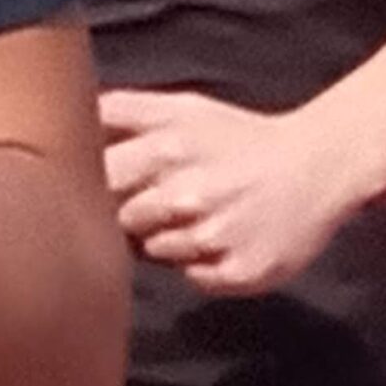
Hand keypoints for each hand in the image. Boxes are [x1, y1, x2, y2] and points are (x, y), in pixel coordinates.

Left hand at [99, 87, 358, 295]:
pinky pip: (195, 278)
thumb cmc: (236, 136)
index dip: (99, 182)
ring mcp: (217, 237)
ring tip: (195, 217)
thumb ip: (121, 110)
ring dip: (164, 239)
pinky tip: (219, 240)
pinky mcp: (244, 272)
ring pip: (155, 251)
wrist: (316, 166)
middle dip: (129, 212)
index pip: (100, 178)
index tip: (114, 181)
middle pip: (123, 219)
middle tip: (158, 201)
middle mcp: (188, 194)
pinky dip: (200, 265)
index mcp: (166, 148)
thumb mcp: (179, 107)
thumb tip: (69, 115)